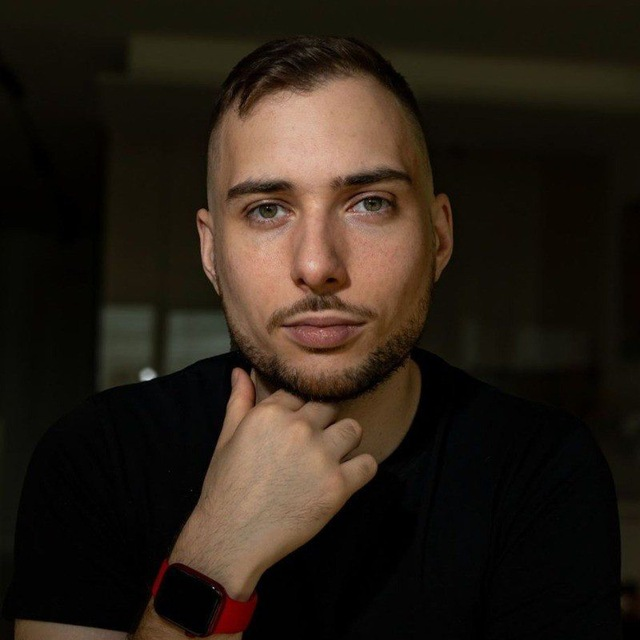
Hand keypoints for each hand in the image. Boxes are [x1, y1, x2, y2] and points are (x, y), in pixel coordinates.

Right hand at [193, 366, 377, 580]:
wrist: (232, 537)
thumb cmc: (226, 487)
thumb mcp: (226, 437)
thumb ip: (239, 400)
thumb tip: (241, 370)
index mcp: (272, 413)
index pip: (300, 394)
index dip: (299, 410)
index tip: (296, 426)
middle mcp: (300, 428)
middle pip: (330, 407)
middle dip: (324, 422)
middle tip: (314, 444)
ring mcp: (322, 456)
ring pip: (353, 429)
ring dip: (344, 442)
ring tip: (330, 459)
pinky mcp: (339, 485)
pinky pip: (368, 464)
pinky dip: (360, 470)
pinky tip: (345, 478)